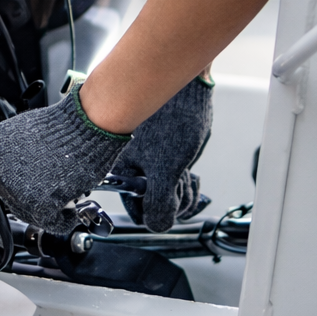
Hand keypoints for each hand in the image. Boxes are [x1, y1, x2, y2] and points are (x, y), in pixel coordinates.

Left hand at [0, 83, 130, 231]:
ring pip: (25, 214)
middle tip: (40, 184)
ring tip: (57, 189)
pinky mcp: (40, 206)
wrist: (84, 127)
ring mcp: (16, 191)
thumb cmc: (58, 127)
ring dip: (42, 208)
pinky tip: (66, 208)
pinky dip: (62, 219)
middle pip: (3, 202)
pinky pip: (50, 223)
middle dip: (22, 196)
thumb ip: (0, 155)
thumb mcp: (16, 133)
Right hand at [112, 77, 212, 231]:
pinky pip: (174, 183)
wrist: (189, 90)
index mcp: (124, 171)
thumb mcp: (166, 167)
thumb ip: (159, 201)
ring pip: (168, 196)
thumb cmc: (172, 117)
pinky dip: (186, 185)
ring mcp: (151, 164)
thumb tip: (157, 225)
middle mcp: (134, 169)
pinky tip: (192, 177)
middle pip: (155, 206)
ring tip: (189, 178)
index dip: (158, 214)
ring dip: (184, 193)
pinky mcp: (165, 158)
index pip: (137, 212)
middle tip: (182, 184)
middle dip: (176, 201)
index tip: (172, 208)